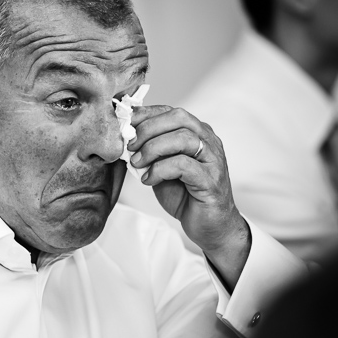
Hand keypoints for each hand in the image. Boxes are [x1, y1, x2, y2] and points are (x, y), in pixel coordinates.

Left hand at [128, 105, 250, 286]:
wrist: (209, 226)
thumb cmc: (186, 195)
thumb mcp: (162, 167)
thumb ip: (150, 151)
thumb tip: (125, 137)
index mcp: (197, 133)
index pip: (171, 112)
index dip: (146, 114)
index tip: (124, 124)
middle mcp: (208, 141)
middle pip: (179, 118)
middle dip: (148, 128)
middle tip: (130, 145)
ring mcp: (213, 159)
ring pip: (183, 138)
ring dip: (153, 148)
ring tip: (137, 163)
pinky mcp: (211, 180)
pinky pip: (183, 165)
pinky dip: (160, 169)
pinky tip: (149, 179)